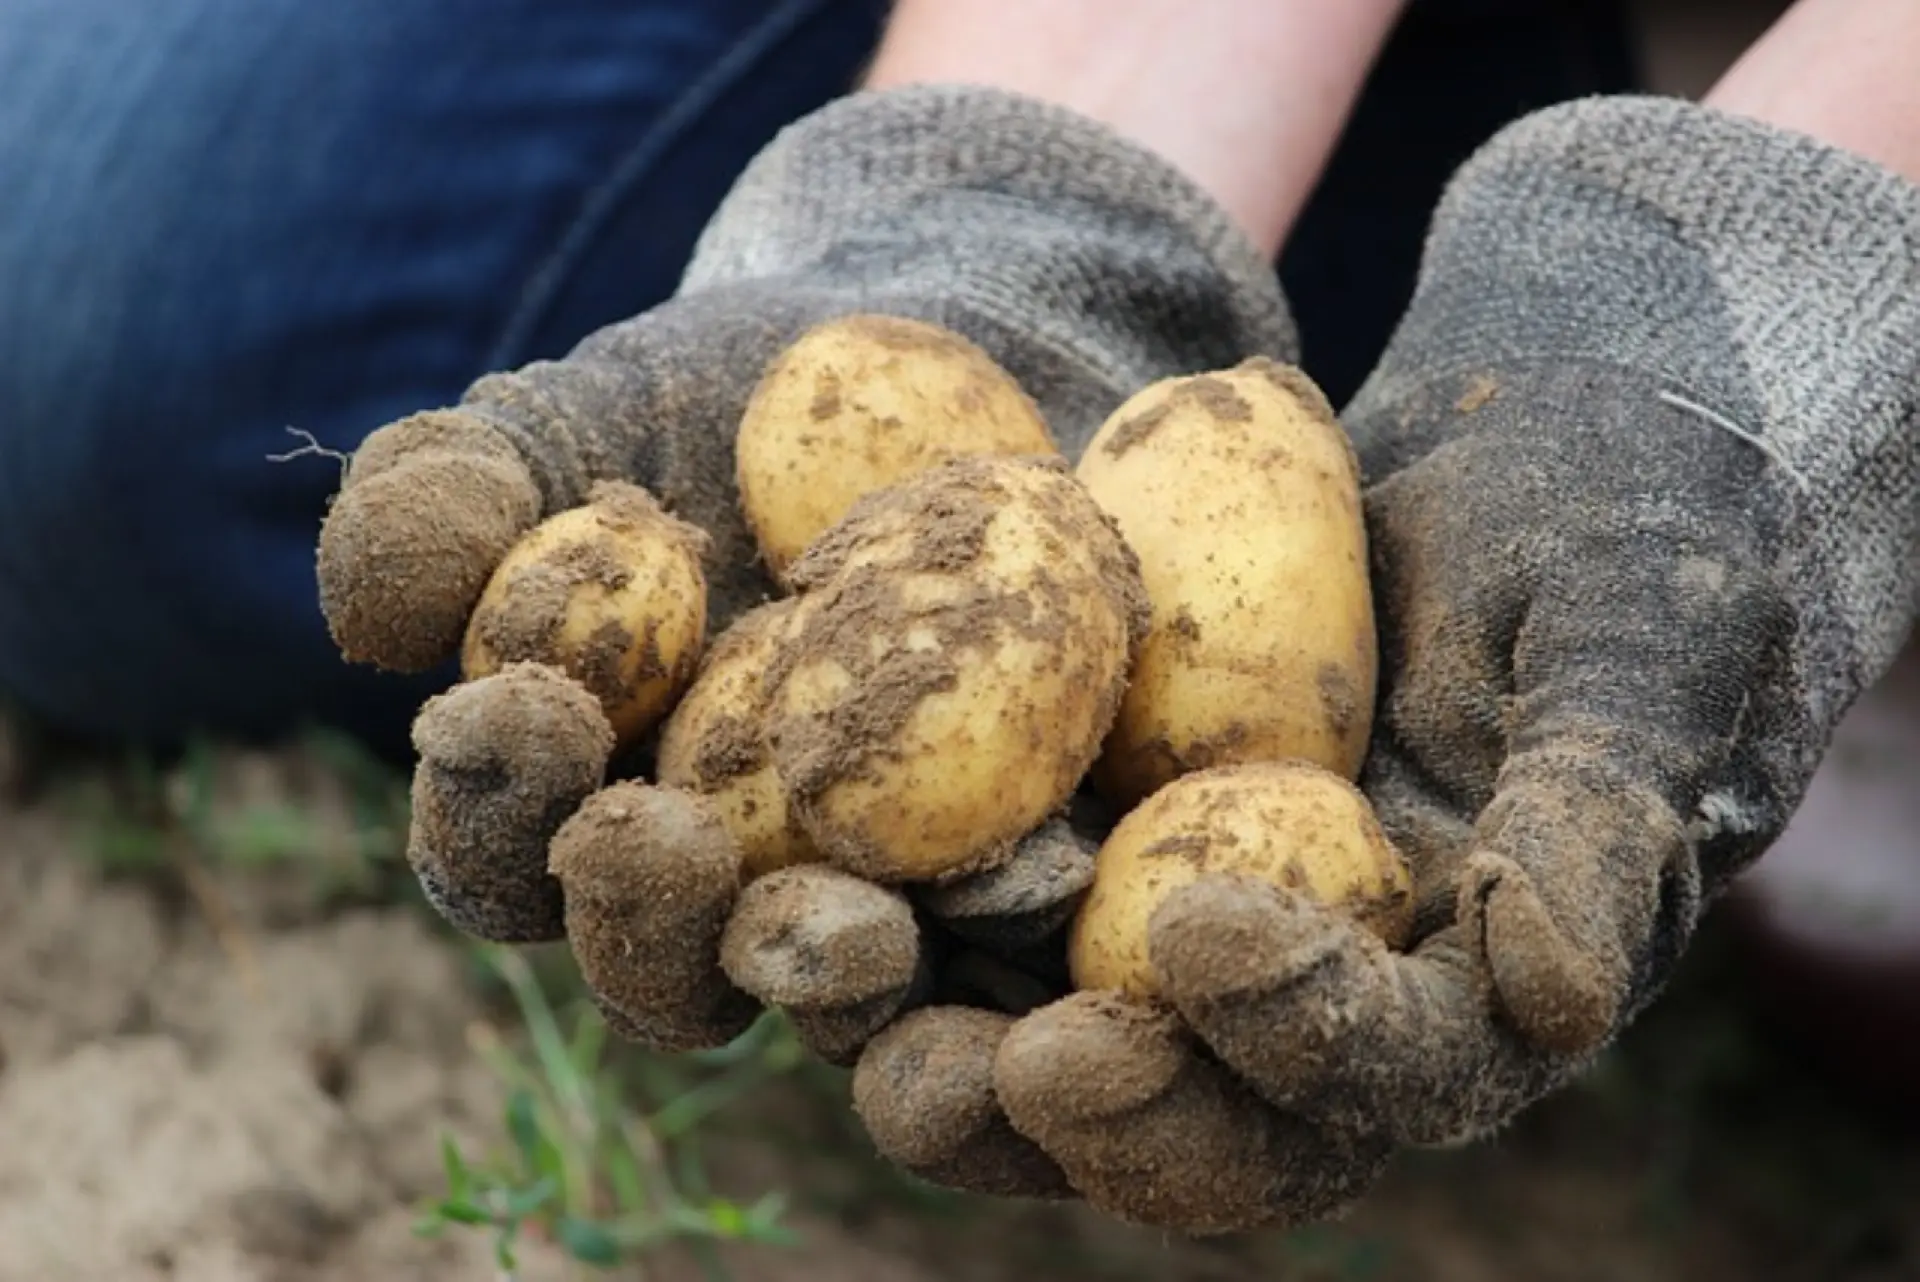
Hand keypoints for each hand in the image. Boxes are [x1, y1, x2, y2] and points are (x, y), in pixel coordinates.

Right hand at [313, 84, 1292, 1138]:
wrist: (971, 361)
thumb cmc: (737, 397)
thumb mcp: (582, 419)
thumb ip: (456, 502)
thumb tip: (374, 620)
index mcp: (589, 806)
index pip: (503, 849)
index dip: (494, 799)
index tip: (532, 704)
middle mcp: (730, 890)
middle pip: (667, 971)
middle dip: (652, 924)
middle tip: (668, 841)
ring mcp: (889, 904)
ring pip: (846, 1001)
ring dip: (835, 982)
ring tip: (855, 930)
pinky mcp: (1036, 885)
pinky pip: (1028, 951)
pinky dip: (1027, 943)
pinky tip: (1053, 887)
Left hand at [852, 94, 1919, 1229]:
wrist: (1539, 435)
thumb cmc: (1630, 537)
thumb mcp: (1639, 654)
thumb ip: (1602, 821)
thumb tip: (1561, 997)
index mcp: (1454, 997)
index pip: (1375, 1074)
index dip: (1288, 1041)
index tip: (1191, 937)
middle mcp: (1300, 991)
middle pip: (1179, 1108)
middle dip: (1066, 1104)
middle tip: (954, 1071)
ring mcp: (1175, 909)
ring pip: (1036, 1020)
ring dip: (917, 1023)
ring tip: (807, 961)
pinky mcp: (1075, 819)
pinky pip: (961, 875)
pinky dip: (869, 870)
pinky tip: (762, 826)